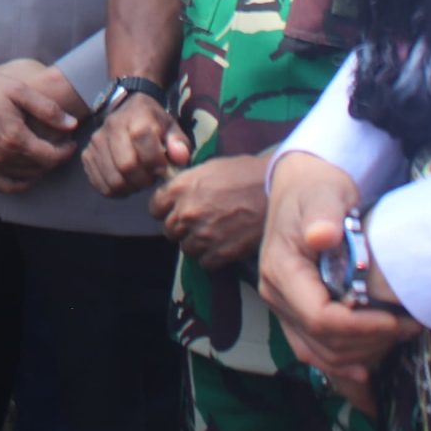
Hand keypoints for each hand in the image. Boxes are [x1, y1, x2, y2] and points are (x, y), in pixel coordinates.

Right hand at [0, 62, 81, 193]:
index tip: (71, 142)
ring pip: (25, 178)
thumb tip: (72, 125)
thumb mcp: (18, 90)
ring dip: (41, 169)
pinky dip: (21, 183)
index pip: (51, 157)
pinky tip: (28, 172)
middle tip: (60, 145)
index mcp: (14, 138)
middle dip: (55, 158)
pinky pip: (6, 186)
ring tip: (46, 154)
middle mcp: (1, 157)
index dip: (66, 151)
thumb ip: (47, 109)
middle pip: (40, 168)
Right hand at [82, 90, 188, 196]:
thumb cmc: (153, 123)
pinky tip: (124, 181)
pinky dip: (114, 190)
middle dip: (143, 179)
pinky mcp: (87, 155)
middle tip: (150, 178)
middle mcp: (112, 126)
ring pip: (112, 179)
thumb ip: (179, 143)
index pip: (142, 142)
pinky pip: (99, 184)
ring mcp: (96, 141)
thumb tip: (180, 158)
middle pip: (126, 165)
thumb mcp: (171, 127)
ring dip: (129, 187)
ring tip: (138, 180)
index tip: (162, 169)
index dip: (155, 162)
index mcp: (137, 116)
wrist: (127, 109)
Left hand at [151, 152, 268, 266]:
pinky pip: (204, 262)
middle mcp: (186, 212)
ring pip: (185, 248)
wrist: (276, 192)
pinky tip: (223, 243)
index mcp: (181, 188)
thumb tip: (178, 193)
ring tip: (214, 233)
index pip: (154, 207)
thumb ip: (189, 183)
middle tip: (200, 221)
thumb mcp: (211, 168)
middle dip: (181, 226)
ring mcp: (202, 234)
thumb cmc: (247, 174)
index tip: (174, 209)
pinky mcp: (219, 252)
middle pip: (169, 229)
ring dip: (196, 242)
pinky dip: (211, 256)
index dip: (164, 208)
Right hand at [257, 153, 418, 411]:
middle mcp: (275, 295)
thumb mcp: (324, 193)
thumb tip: (322, 235)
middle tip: (407, 326)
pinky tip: (372, 359)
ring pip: (321, 354)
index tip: (392, 319)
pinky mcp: (295, 314)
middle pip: (322, 342)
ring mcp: (283, 307)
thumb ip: (324, 214)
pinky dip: (345, 361)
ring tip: (398, 335)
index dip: (358, 327)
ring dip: (362, 354)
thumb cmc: (316, 189)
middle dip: (368, 342)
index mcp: (280, 270)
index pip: (318, 317)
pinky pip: (317, 350)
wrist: (301, 188)